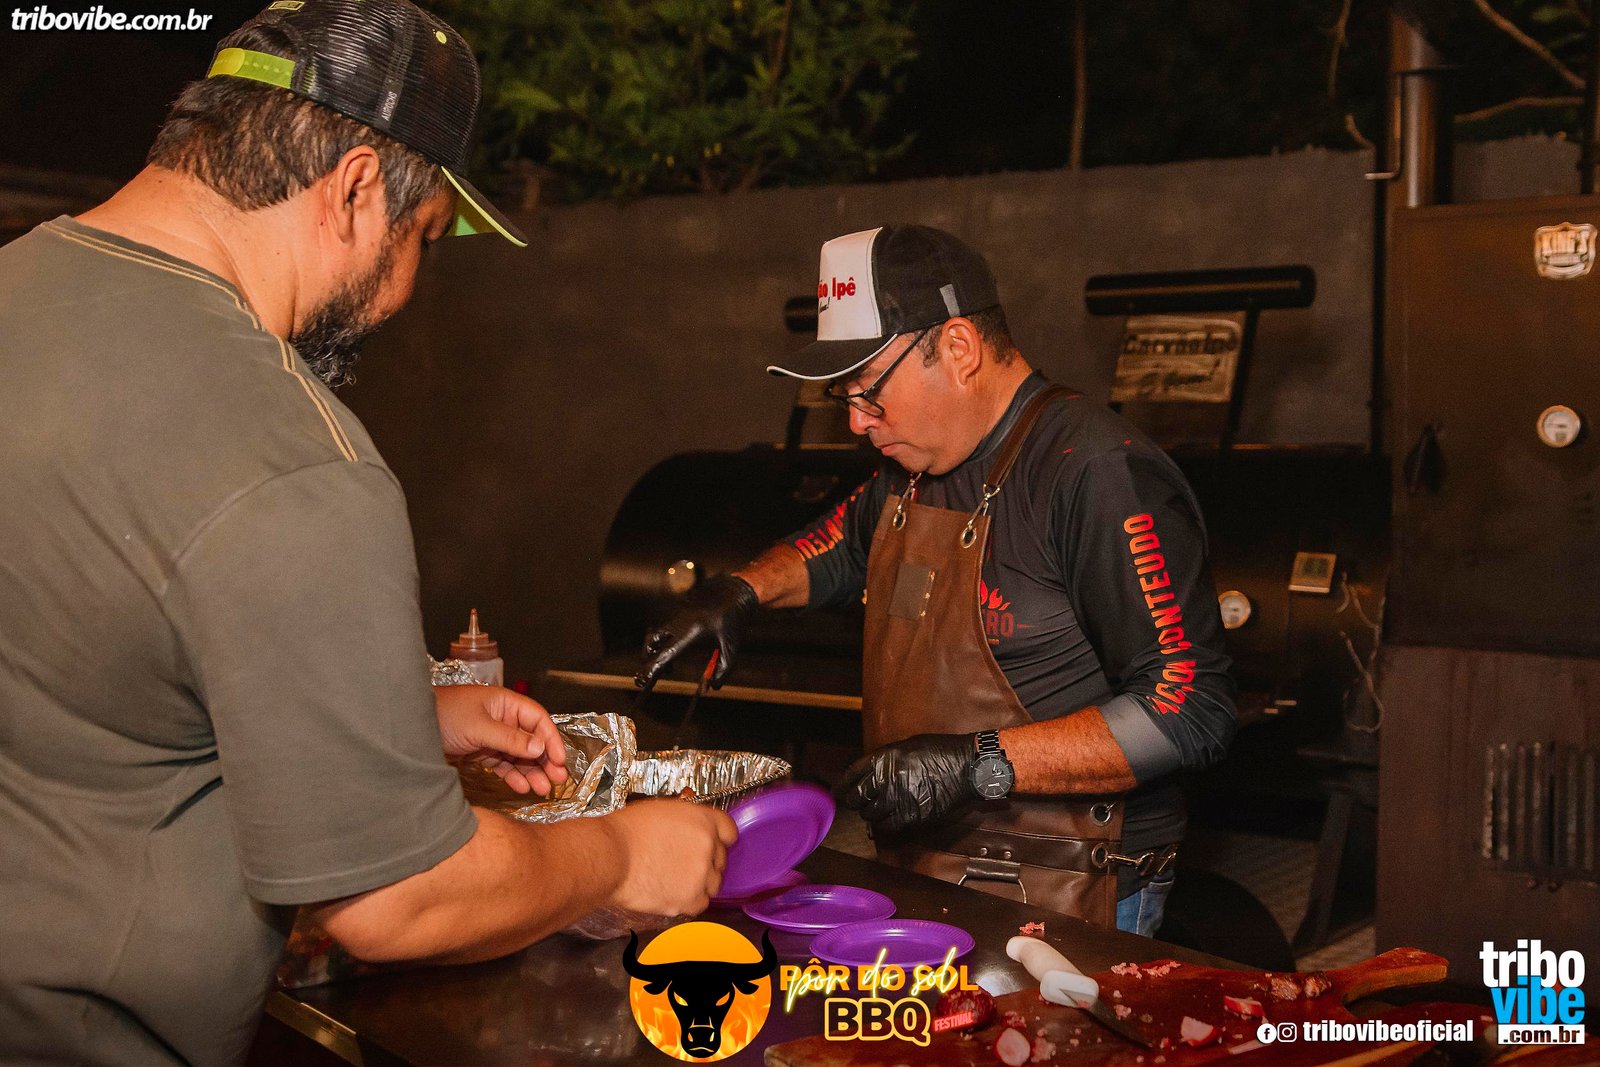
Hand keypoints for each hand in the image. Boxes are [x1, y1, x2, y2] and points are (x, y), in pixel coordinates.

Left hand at [434, 685, 568, 796]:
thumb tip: (540, 748)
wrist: (409, 727)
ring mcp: (492, 736)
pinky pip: (503, 764)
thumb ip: (510, 738)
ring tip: (543, 789)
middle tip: (558, 779)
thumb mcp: (479, 727)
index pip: (537, 720)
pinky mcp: (481, 751)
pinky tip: (522, 787)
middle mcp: (502, 719)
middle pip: (532, 740)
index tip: (560, 760)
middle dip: (546, 760)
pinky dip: (513, 776)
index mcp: (505, 704)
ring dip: (532, 772)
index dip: (551, 740)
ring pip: (519, 756)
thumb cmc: (443, 715)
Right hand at [605, 800, 737, 915]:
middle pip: (721, 859)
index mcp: (703, 820)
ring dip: (700, 882)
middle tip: (683, 863)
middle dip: (706, 861)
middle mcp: (708, 846)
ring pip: (714, 883)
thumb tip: (687, 830)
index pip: (729, 830)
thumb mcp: (661, 811)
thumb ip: (685, 820)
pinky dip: (689, 901)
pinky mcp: (690, 899)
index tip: (714, 844)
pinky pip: (701, 903)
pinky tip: (671, 893)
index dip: (719, 838)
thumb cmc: (626, 832)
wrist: (611, 856)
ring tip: (674, 880)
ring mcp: (701, 874)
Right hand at [635, 574, 758, 689]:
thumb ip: (724, 668)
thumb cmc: (734, 618)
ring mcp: (678, 616)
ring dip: (656, 653)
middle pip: (652, 644)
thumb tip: (713, 686)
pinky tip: (675, 654)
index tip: (643, 681)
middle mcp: (680, 623)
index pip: (666, 654)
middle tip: (649, 678)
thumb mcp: (732, 646)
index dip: (652, 669)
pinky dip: (664, 645)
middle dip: (648, 661)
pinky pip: (665, 631)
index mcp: (692, 631)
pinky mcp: (679, 613)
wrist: (733, 590)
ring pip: (656, 636)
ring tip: (669, 670)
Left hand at [838, 733, 978, 833]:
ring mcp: (898, 798)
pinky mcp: (911, 815)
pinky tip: (889, 818)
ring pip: (870, 814)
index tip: (837, 791)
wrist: (967, 767)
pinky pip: (888, 825)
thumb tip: (868, 773)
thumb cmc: (940, 751)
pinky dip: (885, 824)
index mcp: (884, 758)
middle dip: (854, 801)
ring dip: (870, 813)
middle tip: (856, 803)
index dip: (841, 785)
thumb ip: (885, 760)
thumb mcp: (907, 746)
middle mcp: (886, 778)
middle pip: (856, 797)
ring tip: (876, 810)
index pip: (852, 774)